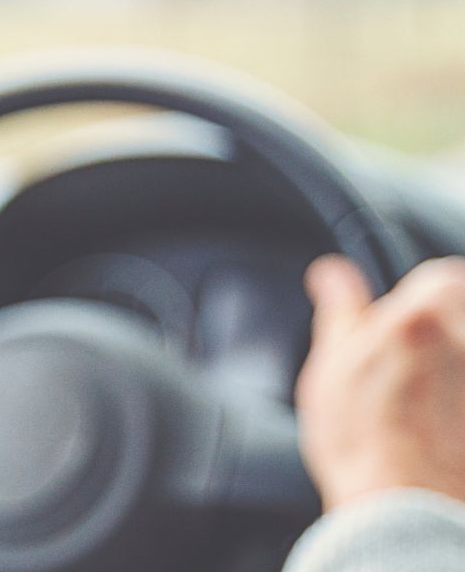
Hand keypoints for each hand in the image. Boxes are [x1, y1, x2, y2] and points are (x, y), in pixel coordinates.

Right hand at [298, 255, 464, 510]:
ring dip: (448, 369)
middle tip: (410, 366)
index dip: (414, 302)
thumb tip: (331, 273)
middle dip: (439, 333)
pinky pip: (463, 398)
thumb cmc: (365, 441)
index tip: (396, 328)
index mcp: (423, 317)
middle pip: (460, 316)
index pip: (439, 277)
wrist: (407, 510)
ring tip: (424, 402)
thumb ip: (340, 309)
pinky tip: (442, 424)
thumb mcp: (332, 365)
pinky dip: (455, 402)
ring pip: (461, 359)